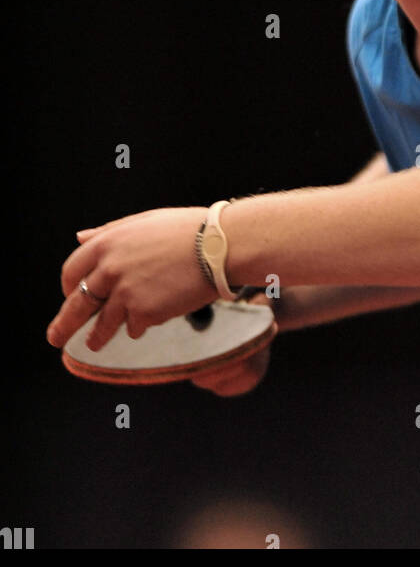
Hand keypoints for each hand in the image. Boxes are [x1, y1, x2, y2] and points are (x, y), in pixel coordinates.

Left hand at [46, 206, 213, 352]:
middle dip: (63, 325)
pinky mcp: (144, 313)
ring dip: (97, 337)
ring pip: (102, 324)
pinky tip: (150, 319)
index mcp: (107, 243)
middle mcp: (110, 269)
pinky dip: (139, 327)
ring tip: (94, 344)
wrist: (218, 245)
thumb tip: (80, 237)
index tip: (72, 295)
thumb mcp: (142, 221)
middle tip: (55, 338)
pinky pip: (133, 328)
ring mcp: (125, 293)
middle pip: (77, 304)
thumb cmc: (187, 229)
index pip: (72, 270)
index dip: (70, 286)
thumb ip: (108, 232)